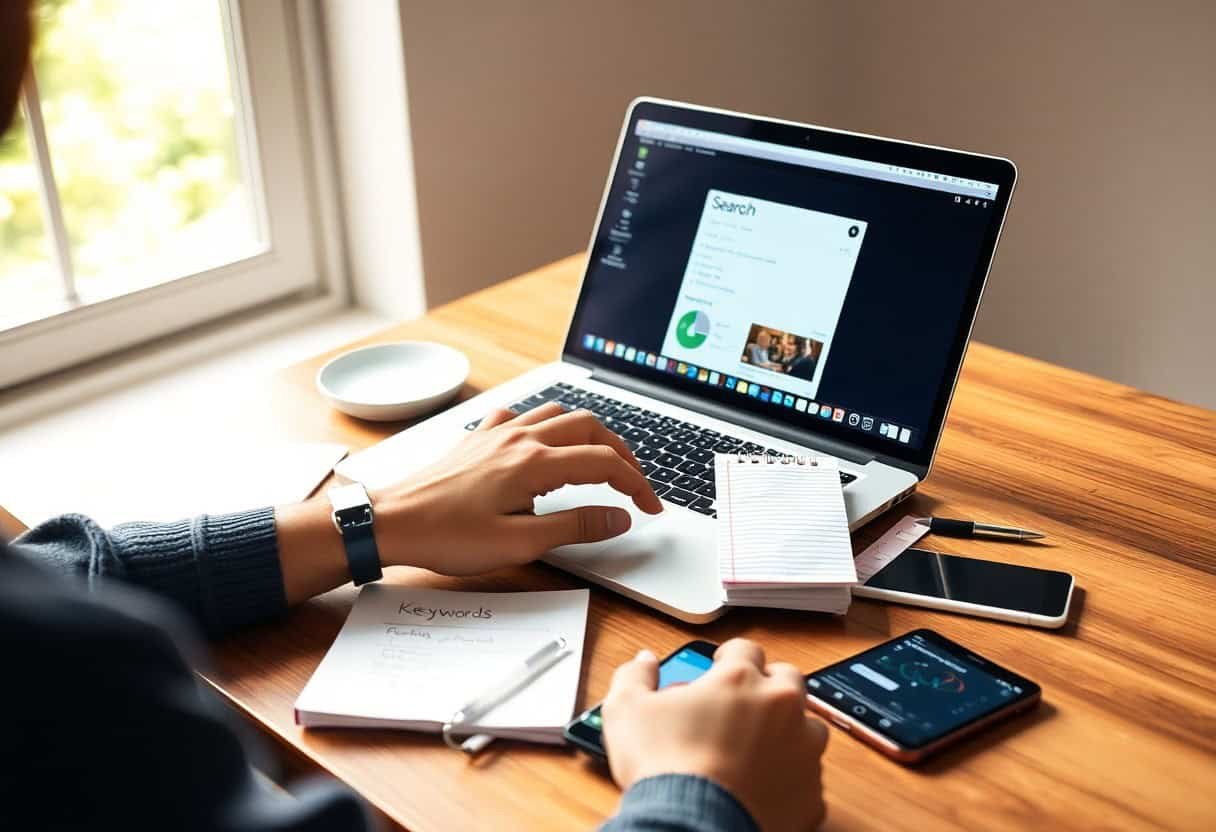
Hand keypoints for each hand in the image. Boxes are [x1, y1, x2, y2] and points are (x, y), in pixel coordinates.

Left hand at [371, 403, 662, 574]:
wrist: (391, 521)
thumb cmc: (447, 536)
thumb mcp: (520, 543)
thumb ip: (575, 526)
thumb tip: (618, 517)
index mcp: (535, 463)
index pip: (605, 464)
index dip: (636, 485)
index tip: (650, 507)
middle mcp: (520, 438)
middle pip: (590, 428)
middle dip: (621, 453)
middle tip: (633, 483)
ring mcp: (498, 433)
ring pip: (559, 414)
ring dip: (588, 433)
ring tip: (599, 461)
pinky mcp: (479, 437)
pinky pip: (523, 416)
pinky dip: (546, 425)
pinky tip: (542, 446)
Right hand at [602, 639, 828, 831]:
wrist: (692, 825)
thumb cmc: (664, 768)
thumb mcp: (626, 710)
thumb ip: (636, 675)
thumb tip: (644, 662)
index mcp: (739, 679)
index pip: (745, 648)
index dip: (730, 656)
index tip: (721, 667)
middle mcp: (779, 706)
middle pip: (787, 679)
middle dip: (767, 685)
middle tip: (743, 703)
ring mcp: (802, 750)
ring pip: (809, 726)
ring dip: (789, 729)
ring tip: (759, 746)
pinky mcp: (810, 792)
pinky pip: (808, 776)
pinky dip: (791, 776)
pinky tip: (765, 784)